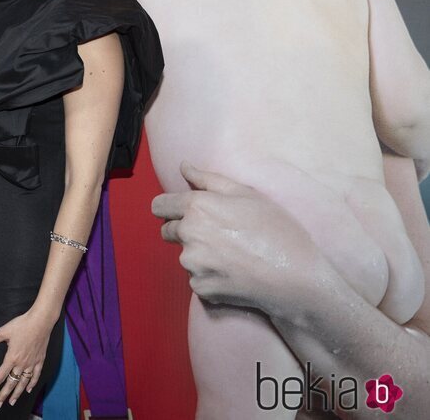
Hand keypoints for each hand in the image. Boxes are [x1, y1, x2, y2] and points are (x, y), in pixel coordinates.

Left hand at [0, 306, 56, 408]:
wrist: (40, 321)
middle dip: (4, 395)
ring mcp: (32, 363)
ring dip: (17, 393)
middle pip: (11, 383)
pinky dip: (32, 383)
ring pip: (23, 382)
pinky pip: (35, 375)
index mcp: (11, 357)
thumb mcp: (2, 332)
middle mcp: (21, 363)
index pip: (0, 376)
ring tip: (12, 401)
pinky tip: (29, 389)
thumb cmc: (21, 324)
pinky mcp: (40, 360)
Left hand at [151, 162, 323, 314]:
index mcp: (197, 207)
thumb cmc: (276, 230)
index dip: (169, 207)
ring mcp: (192, 263)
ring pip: (184, 255)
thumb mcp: (247, 194)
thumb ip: (208, 179)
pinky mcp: (200, 287)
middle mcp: (188, 234)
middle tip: (218, 235)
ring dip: (199, 255)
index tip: (181, 212)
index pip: (159, 206)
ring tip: (231, 255)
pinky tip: (233, 273)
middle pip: (168, 231)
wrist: (295, 277)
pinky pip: (196, 278)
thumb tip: (184, 167)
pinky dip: (209, 276)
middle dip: (185, 230)